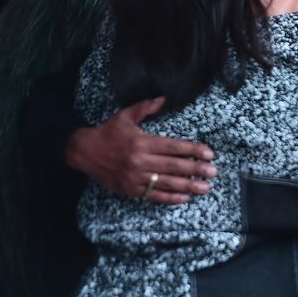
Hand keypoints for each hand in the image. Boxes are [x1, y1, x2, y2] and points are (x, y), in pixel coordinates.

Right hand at [65, 97, 216, 204]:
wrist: (84, 152)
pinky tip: (184, 198)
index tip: (208, 153)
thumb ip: (146, 108)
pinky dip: (170, 198)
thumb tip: (164, 98)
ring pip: (167, 183)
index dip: (192, 150)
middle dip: (196, 169)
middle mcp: (140, 160)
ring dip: (188, 186)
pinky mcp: (130, 189)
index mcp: (142, 141)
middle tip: (213, 172)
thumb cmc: (108, 132)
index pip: (173, 147)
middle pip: (174, 166)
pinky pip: (154, 195)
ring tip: (205, 188)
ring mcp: (136, 177)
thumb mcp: (125, 116)